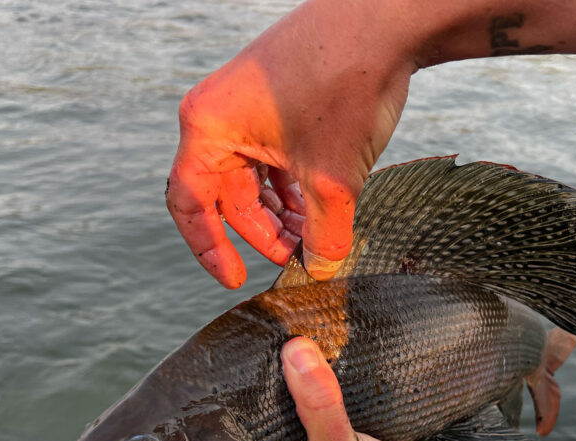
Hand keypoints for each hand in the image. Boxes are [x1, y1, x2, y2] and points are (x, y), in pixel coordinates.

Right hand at [166, 0, 413, 287]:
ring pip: (254, 178)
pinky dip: (294, 186)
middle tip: (298, 259)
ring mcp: (247, 105)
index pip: (191, 205)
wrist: (384, 19)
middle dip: (264, 232)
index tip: (236, 280)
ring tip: (316, 237)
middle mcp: (218, 114)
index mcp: (208, 127)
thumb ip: (323, 235)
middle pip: (228, 195)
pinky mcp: (276, 99)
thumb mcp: (334, 179)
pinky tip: (320, 207)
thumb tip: (320, 271)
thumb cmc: (344, 86)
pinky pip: (273, 156)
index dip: (210, 250)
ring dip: (282, 212)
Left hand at [242, 337, 442, 440]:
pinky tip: (312, 355)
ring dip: (288, 377)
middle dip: (260, 380)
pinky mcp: (324, 433)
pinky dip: (313, 381)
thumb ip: (318, 407)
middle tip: (262, 338)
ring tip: (283, 338)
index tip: (238, 356)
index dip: (231, 396)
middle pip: (255, 413)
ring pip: (283, 403)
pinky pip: (310, 401)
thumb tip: (296, 351)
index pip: (230, 432)